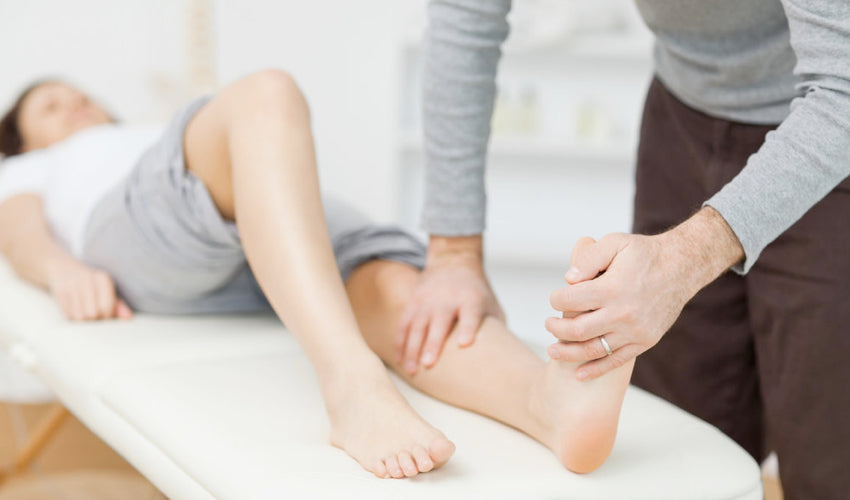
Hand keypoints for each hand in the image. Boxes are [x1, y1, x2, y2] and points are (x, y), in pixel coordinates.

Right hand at [46, 259, 132, 320]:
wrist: (61, 268)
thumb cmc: (90, 284)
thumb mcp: (106, 290)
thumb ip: (118, 305)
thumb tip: (128, 317)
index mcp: (102, 278)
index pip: (107, 306)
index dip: (107, 316)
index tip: (105, 315)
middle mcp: (87, 280)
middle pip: (93, 314)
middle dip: (94, 319)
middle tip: (93, 313)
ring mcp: (72, 285)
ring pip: (80, 317)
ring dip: (82, 320)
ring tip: (83, 310)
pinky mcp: (59, 292)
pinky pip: (68, 315)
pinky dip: (72, 317)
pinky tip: (73, 308)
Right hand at [397, 236, 504, 373]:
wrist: (453, 262)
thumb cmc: (476, 291)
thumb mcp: (491, 303)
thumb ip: (494, 328)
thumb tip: (503, 360)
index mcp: (471, 300)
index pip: (470, 314)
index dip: (468, 329)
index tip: (464, 343)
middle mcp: (448, 299)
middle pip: (439, 323)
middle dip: (433, 343)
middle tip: (428, 364)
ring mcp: (428, 300)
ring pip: (417, 326)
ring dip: (412, 349)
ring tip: (411, 370)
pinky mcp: (414, 302)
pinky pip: (404, 324)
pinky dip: (400, 342)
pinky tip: (400, 359)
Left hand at [546, 208, 743, 380]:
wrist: (682, 267)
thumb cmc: (644, 254)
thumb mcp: (615, 243)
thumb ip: (589, 258)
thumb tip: (568, 279)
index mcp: (612, 288)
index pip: (570, 301)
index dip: (556, 300)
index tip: (554, 299)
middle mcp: (623, 313)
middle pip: (577, 330)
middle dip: (556, 329)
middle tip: (548, 324)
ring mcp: (634, 331)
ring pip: (593, 350)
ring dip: (568, 353)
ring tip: (552, 350)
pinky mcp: (644, 341)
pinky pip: (616, 361)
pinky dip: (596, 370)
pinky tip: (579, 373)